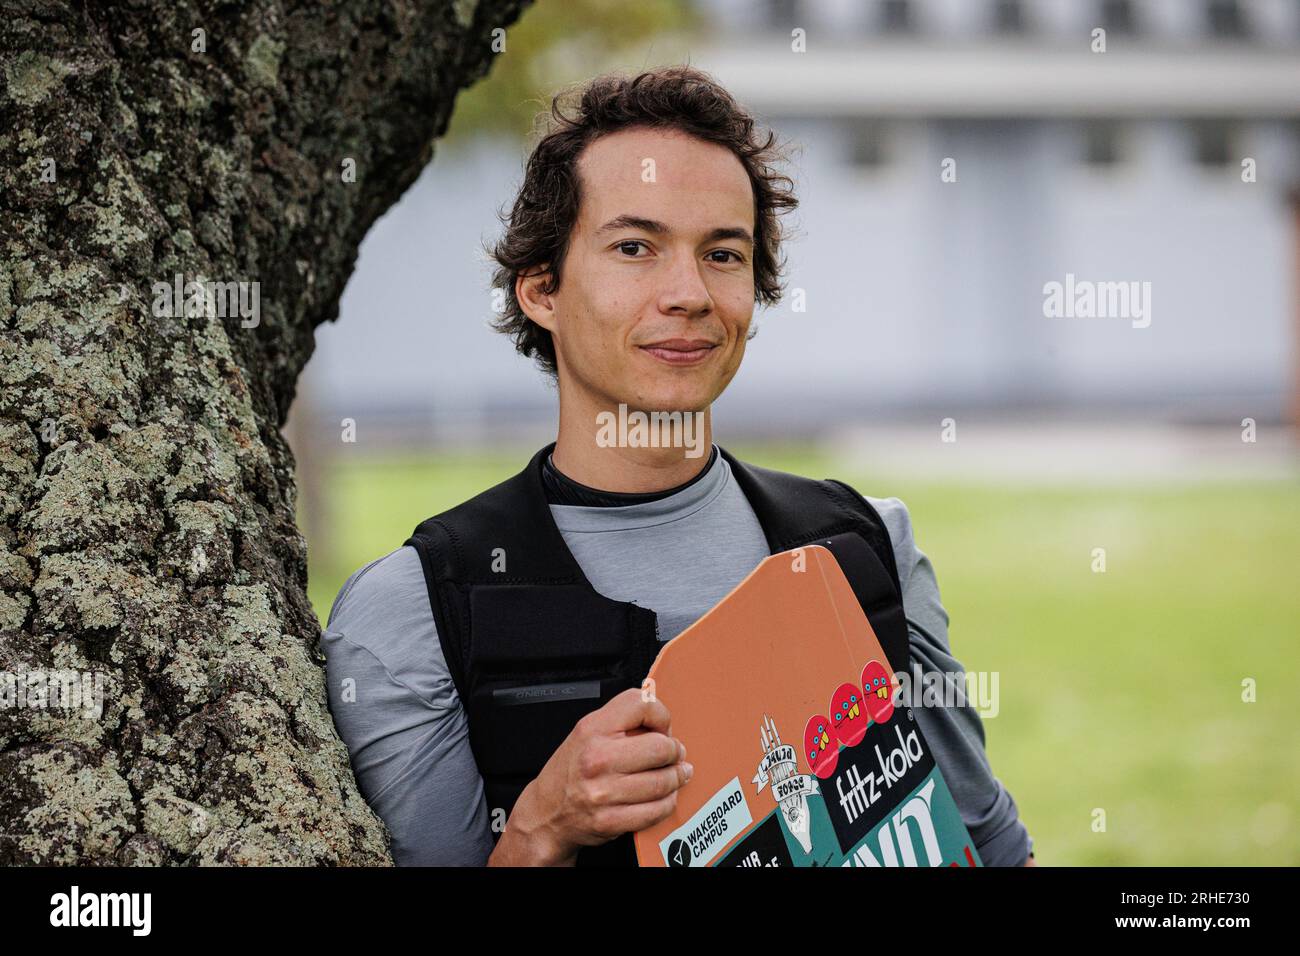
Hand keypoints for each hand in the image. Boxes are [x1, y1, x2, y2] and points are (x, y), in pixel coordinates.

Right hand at [488, 687, 691, 865]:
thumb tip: (662, 721)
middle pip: (661, 747)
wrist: (545, 813)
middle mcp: (597, 759)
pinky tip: (663, 796)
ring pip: (664, 782)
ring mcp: (604, 793)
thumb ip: (621, 721)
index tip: (662, 727)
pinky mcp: (611, 821)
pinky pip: (657, 810)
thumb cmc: (569, 771)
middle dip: (674, 751)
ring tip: (673, 775)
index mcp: (592, 730)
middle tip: (673, 754)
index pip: (642, 705)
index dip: (661, 715)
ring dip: (675, 778)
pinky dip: (666, 803)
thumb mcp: (586, 732)